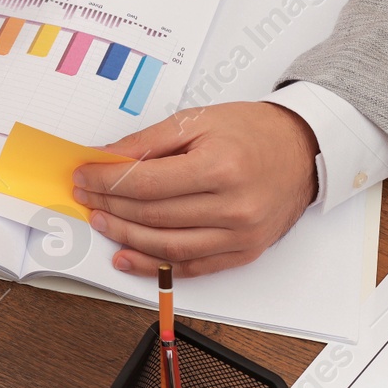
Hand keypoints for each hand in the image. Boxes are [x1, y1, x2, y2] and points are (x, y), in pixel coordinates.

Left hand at [71, 103, 319, 276]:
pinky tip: (127, 256)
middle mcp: (233, 206)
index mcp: (220, 167)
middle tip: (86, 197)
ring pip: (167, 246)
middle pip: (153, 215)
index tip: (85, 176)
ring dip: (125, 237)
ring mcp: (241, 235)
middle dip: (110, 207)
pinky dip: (154, 266)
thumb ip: (148, 141)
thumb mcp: (198, 121)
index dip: (107, 182)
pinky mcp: (244, 252)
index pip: (146, 183)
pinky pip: (192, 267)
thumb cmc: (252, 131)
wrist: (303, 150)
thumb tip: (105, 158)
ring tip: (100, 223)